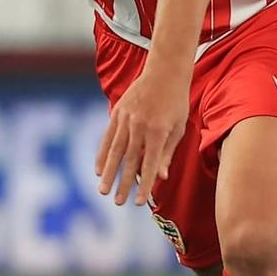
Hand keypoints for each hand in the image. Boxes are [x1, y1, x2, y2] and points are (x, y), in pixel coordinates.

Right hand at [94, 63, 190, 206]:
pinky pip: (107, 137)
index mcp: (158, 131)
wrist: (164, 73)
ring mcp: (126, 119)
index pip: (150, 164)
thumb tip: (161, 177)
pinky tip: (97, 169)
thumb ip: (167, 153)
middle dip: (124, 184)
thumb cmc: (176, 103)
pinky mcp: (117, 112)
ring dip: (108, 172)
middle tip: (118, 203)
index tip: (139, 203)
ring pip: (115, 151)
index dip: (144, 185)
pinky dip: (102, 154)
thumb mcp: (178, 128)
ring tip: (102, 190)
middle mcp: (140, 126)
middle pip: (130, 161)